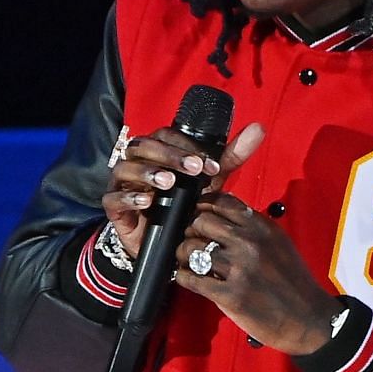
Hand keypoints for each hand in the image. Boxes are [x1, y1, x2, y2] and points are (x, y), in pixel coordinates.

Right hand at [103, 121, 264, 258]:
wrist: (166, 242)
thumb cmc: (185, 203)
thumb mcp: (210, 180)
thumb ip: (231, 156)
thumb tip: (258, 129)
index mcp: (158, 150)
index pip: (166, 135)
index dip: (187, 147)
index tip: (210, 165)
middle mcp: (137, 161)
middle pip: (144, 146)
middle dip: (169, 155)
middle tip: (193, 170)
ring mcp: (123, 183)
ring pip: (126, 167)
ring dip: (148, 172)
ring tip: (169, 182)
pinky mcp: (114, 207)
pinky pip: (114, 198)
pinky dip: (129, 198)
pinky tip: (148, 202)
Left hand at [175, 191, 338, 354]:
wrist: (309, 319)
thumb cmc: (294, 283)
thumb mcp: (279, 244)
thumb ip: (252, 227)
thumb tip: (219, 215)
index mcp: (262, 228)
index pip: (221, 202)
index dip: (203, 206)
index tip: (198, 214)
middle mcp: (250, 244)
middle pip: (200, 221)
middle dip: (191, 230)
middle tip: (192, 240)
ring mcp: (239, 269)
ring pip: (191, 248)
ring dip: (183, 254)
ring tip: (188, 261)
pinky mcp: (230, 295)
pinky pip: (191, 278)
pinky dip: (183, 276)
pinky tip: (188, 277)